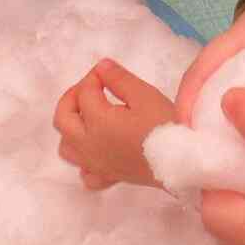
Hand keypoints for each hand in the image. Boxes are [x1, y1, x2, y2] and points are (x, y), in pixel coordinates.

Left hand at [52, 60, 172, 188]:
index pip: (85, 92)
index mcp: (96, 121)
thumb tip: (101, 67)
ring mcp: (96, 164)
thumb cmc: (164, 126)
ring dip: (72, 129)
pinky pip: (86, 174)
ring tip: (90, 117)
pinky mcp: (109, 177)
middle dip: (72, 98)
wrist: (182, 161)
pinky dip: (85, 162)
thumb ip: (119, 78)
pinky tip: (98, 152)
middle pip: (62, 119)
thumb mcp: (145, 94)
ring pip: (67, 147)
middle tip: (91, 88)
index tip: (108, 71)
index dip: (95, 76)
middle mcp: (88, 145)